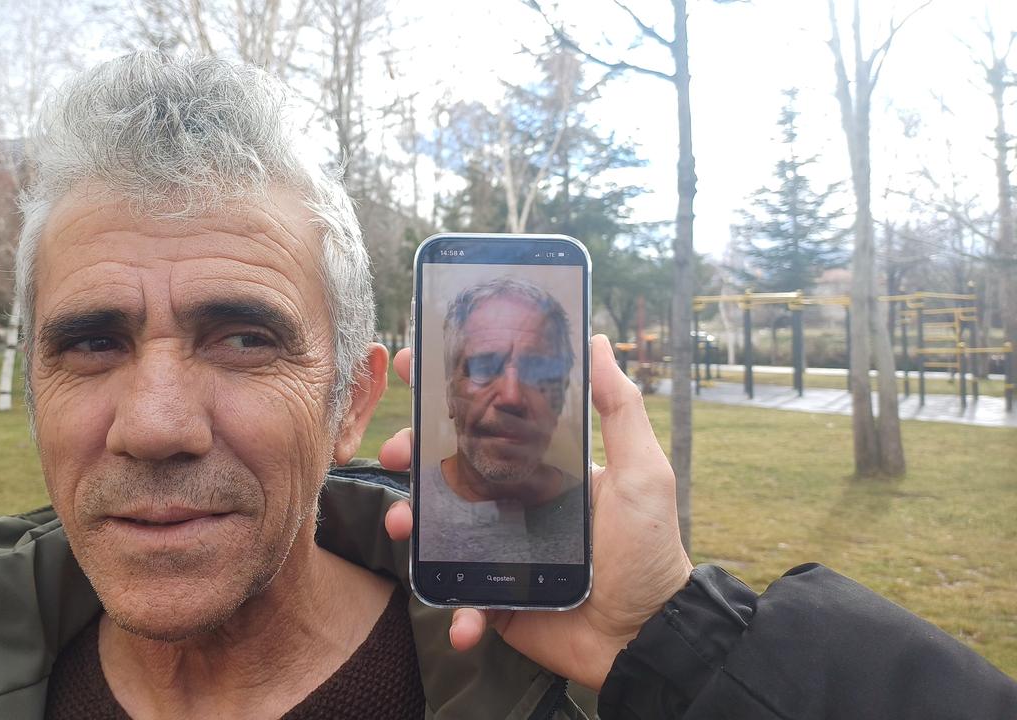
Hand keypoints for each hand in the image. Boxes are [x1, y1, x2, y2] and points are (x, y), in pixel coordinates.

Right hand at [379, 334, 691, 690]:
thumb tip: (596, 341)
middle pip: (447, 469)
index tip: (412, 366)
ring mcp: (498, 551)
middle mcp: (512, 503)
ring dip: (410, 523)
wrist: (647, 636)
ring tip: (402, 525)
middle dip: (410, 454)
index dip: (447, 395)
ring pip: (438, 529)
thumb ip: (619, 409)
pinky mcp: (495, 599)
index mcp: (540, 468)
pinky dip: (454, 609)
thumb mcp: (641, 472)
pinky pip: (460, 598)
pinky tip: (463, 620)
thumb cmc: (648, 550)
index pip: (487, 422)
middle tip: (393, 451)